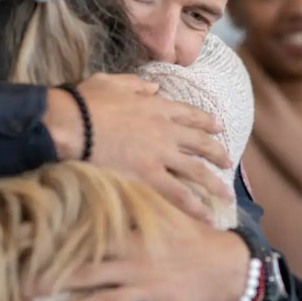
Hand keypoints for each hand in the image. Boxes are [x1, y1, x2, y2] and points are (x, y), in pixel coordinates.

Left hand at [34, 216, 249, 300]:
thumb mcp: (168, 214)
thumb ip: (138, 201)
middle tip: (20, 287)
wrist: (232, 264)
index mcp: (135, 239)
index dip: (58, 238)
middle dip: (52, 280)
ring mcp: (150, 291)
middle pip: (88, 272)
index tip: (26, 239)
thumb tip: (108, 178)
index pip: (88, 237)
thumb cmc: (196, 238)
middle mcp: (137, 265)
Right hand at [46, 73, 232, 222]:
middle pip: (201, 143)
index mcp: (157, 107)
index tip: (219, 127)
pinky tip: (209, 217)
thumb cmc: (86, 102)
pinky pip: (179, 194)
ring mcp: (160, 155)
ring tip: (228, 196)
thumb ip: (136, 84)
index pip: (190, 114)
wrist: (73, 124)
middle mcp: (166, 131)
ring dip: (216, 184)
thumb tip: (153, 86)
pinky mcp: (149, 176)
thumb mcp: (112, 82)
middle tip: (228, 161)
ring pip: (197, 171)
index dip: (206, 121)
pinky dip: (196, 207)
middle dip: (217, 153)